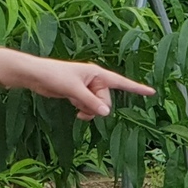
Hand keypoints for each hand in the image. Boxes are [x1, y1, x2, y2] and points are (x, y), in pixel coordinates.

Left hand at [0, 52, 153, 117]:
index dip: (137, 88)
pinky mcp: (80, 95)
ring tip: (74, 102)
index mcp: (97, 74)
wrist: (36, 76)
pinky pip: (88, 108)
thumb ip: (90, 102)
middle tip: (80, 100)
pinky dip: (83, 111)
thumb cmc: (54, 75)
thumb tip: (106, 113)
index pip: (121, 82)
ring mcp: (88, 89)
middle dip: (95, 105)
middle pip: (106, 101)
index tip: (152, 92)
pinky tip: (74, 108)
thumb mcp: (74, 90)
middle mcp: (95, 81)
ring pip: (97, 107)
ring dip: (87, 109)